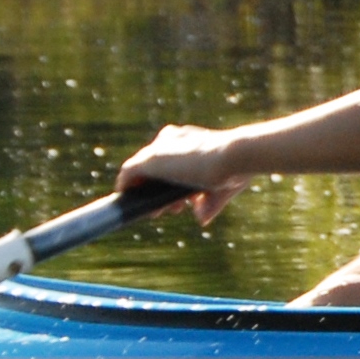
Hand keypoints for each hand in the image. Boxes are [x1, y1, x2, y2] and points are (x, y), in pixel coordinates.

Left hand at [119, 125, 248, 227]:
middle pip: (155, 166)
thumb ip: (210, 203)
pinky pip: (128, 173)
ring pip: (141, 170)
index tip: (179, 201)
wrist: (233, 156)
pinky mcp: (148, 159)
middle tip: (166, 209)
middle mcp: (172, 139)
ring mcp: (159, 149)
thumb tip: (201, 219)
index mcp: (190, 139)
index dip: (173, 183)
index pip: (172, 161)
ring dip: (142, 191)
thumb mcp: (222, 187)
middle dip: (158, 189)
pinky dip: (125, 185)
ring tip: (151, 211)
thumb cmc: (235, 167)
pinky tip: (124, 198)